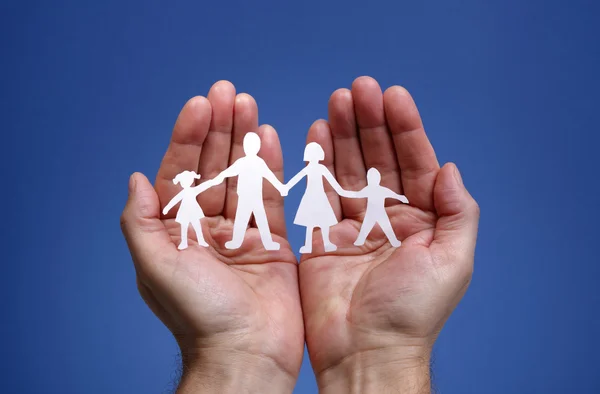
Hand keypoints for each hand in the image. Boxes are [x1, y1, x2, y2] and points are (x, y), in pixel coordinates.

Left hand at [120, 82, 302, 393]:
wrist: (247, 351)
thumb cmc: (198, 314)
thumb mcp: (155, 266)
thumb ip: (140, 221)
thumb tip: (134, 177)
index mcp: (176, 232)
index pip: (181, 174)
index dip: (188, 138)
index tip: (200, 105)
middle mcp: (206, 227)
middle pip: (213, 167)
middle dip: (219, 129)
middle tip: (228, 93)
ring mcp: (241, 232)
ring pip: (242, 175)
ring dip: (244, 139)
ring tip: (248, 104)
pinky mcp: (272, 240)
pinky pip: (270, 196)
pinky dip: (271, 167)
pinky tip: (269, 136)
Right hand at [299, 77, 479, 392]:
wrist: (365, 351)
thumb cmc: (412, 312)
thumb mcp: (452, 260)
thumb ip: (458, 211)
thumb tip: (449, 167)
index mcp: (424, 219)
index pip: (415, 162)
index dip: (404, 128)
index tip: (391, 95)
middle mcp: (390, 217)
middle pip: (379, 158)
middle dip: (370, 122)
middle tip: (357, 89)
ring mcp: (356, 225)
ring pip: (349, 169)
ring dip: (345, 133)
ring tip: (337, 101)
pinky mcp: (324, 237)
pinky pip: (321, 192)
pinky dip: (319, 163)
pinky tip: (318, 134)